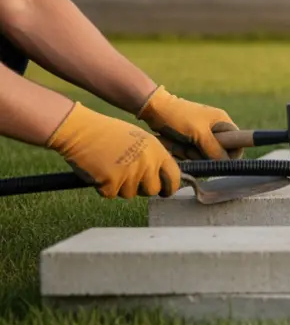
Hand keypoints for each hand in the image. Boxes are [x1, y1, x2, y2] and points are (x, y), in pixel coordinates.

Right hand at [45, 102, 181, 198]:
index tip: (165, 191)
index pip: (174, 176)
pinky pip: (111, 194)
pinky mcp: (112, 183)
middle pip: (152, 190)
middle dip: (142, 188)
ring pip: (130, 194)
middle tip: (129, 179)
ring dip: (120, 186)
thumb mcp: (140, 140)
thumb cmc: (109, 134)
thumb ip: (153, 157)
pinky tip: (99, 171)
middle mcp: (147, 163)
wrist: (82, 130)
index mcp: (157, 151)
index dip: (170, 187)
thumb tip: (162, 177)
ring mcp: (130, 174)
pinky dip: (104, 187)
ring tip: (110, 168)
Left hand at [136, 86, 242, 160]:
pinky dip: (182, 152)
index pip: (238, 143)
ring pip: (204, 155)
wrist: (154, 110)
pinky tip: (174, 144)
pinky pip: (191, 154)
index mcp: (222, 122)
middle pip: (219, 152)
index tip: (218, 158)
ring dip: (191, 154)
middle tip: (192, 147)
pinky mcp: (190, 140)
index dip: (231, 153)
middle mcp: (215, 129)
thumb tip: (226, 163)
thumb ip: (214, 149)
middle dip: (205, 154)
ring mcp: (202, 135)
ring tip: (180, 143)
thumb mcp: (199, 134)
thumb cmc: (179, 117)